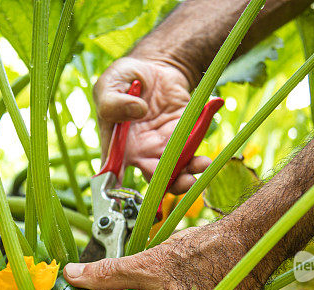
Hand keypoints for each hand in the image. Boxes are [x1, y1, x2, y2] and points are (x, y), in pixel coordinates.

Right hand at [93, 57, 210, 192]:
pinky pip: (191, 151)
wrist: (154, 68)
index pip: (116, 177)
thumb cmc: (123, 79)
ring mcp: (163, 147)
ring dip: (189, 175)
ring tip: (200, 166)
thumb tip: (137, 110)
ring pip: (176, 171)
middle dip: (168, 184)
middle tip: (181, 180)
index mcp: (118, 147)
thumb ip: (113, 101)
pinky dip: (199, 157)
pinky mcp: (183, 137)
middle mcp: (141, 152)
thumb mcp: (108, 85)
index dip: (122, 193)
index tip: (133, 197)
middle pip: (154, 178)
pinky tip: (205, 158)